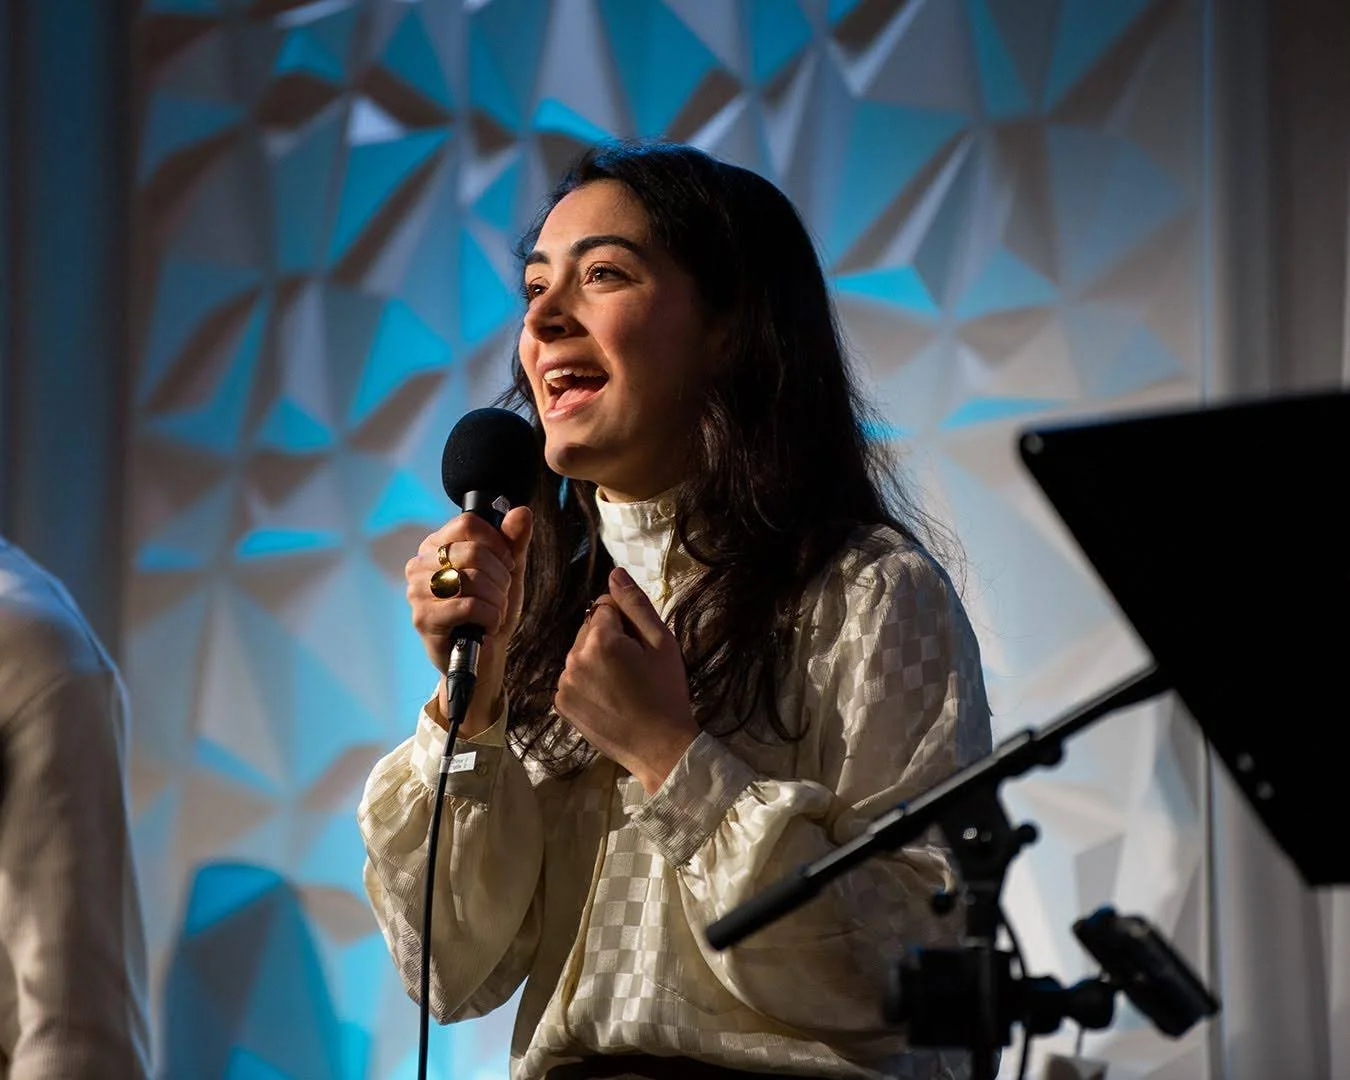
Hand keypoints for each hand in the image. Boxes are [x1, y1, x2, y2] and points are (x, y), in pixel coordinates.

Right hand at [406, 506, 532, 736]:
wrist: (482, 656)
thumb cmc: (490, 609)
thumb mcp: (509, 572)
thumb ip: (514, 541)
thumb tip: (522, 511)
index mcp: (436, 545)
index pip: (467, 524)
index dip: (497, 542)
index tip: (507, 563)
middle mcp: (420, 564)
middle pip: (473, 552)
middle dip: (501, 577)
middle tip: (503, 593)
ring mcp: (417, 591)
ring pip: (472, 579)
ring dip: (497, 599)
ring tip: (496, 611)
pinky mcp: (422, 618)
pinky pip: (468, 606)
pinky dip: (489, 616)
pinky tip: (488, 625)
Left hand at [555, 566, 698, 793]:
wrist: (659, 748)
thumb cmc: (667, 693)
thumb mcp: (662, 644)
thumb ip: (635, 605)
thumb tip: (615, 573)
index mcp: (600, 640)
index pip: (605, 605)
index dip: (627, 621)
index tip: (641, 646)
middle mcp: (574, 658)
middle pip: (589, 628)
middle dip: (609, 638)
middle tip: (634, 667)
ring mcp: (564, 683)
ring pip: (580, 653)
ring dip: (596, 659)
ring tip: (622, 685)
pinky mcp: (561, 704)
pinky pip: (572, 676)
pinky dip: (587, 681)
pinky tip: (608, 697)